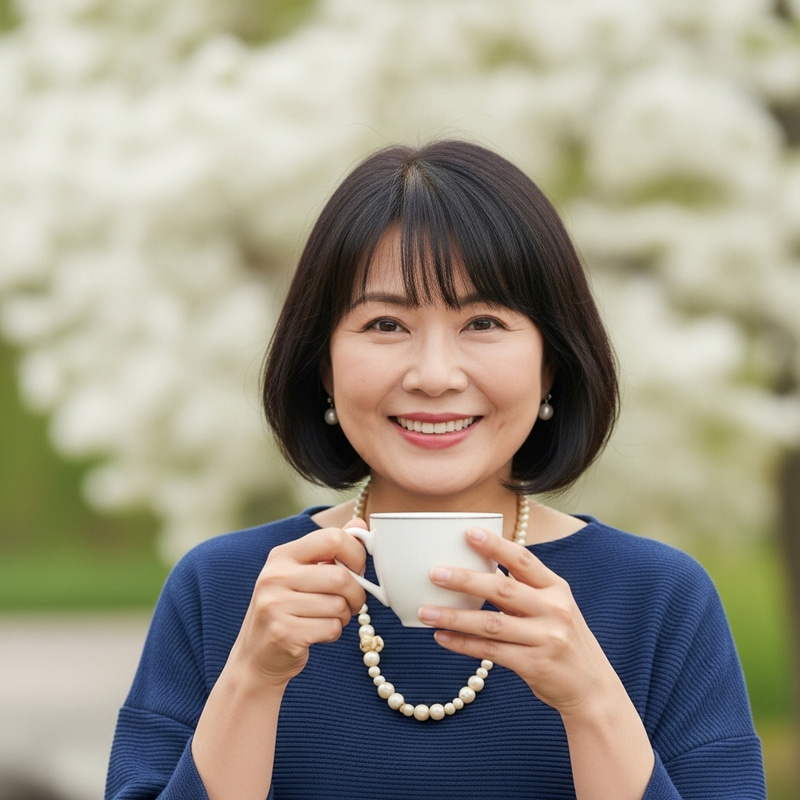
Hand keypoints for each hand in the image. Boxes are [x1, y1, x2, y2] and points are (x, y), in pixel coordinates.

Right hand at [229, 521, 366, 687]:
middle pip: (340, 577)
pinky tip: (317, 633)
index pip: (332, 538)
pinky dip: (334, 633)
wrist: (255, 657)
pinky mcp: (283, 633)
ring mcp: (276, 605)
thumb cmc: (287, 610)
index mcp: (282, 555)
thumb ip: (330, 549)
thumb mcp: (302, 574)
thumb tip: (360, 524)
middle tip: (351, 602)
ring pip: (339, 605)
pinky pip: (331, 628)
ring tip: (329, 618)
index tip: (357, 569)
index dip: (355, 554)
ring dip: (344, 616)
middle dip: (356, 594)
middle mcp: (275, 576)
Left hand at [418, 527, 616, 715]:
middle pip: (502, 589)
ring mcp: (545, 638)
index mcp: (556, 588)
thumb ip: (522, 590)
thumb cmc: (562, 640)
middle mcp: (553, 610)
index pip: (523, 559)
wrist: (593, 689)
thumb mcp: (553, 608)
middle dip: (465, 579)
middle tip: (434, 573)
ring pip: (490, 623)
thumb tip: (475, 572)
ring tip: (425, 611)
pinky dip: (462, 644)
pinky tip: (441, 637)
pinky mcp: (535, 665)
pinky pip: (490, 651)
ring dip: (454, 616)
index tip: (468, 532)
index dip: (495, 545)